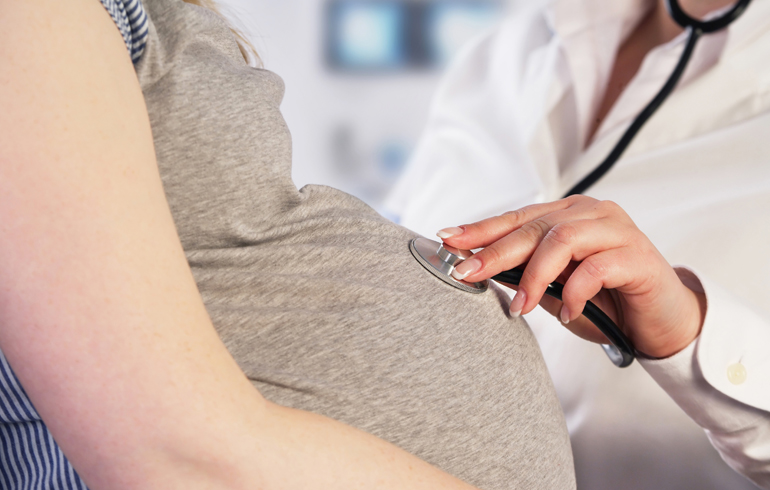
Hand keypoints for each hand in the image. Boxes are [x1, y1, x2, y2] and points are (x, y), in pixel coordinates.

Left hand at [438, 196, 705, 358]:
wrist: (660, 322)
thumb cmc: (605, 302)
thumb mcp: (555, 289)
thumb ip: (525, 275)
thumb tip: (478, 270)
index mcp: (568, 214)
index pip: (516, 218)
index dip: (480, 229)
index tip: (447, 239)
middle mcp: (591, 213)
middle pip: (533, 227)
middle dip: (494, 252)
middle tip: (466, 273)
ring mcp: (616, 230)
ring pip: (561, 240)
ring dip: (534, 276)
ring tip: (520, 308)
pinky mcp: (637, 255)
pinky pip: (595, 268)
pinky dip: (574, 293)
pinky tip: (567, 314)